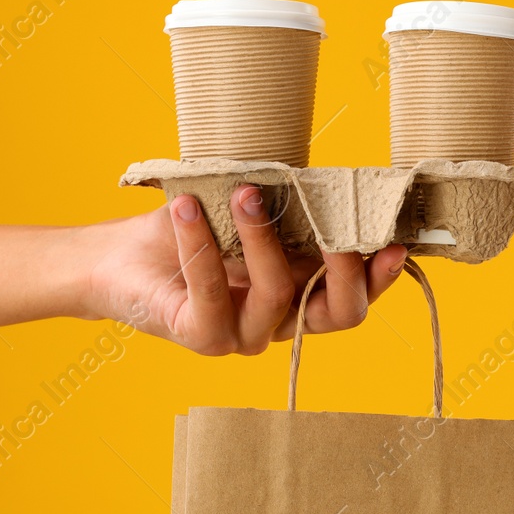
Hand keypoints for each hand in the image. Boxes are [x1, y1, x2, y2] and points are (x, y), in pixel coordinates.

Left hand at [85, 185, 406, 354]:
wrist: (119, 257)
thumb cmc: (190, 228)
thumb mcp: (249, 212)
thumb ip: (290, 207)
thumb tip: (329, 176)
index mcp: (301, 294)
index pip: (355, 296)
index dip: (380, 277)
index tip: (394, 241)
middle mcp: (279, 323)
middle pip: (339, 315)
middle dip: (347, 270)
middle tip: (337, 228)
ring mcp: (242, 336)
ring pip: (277, 294)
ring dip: (264, 238)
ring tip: (246, 194)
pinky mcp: (201, 337)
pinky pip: (211, 293)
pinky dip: (200, 244)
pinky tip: (187, 207)